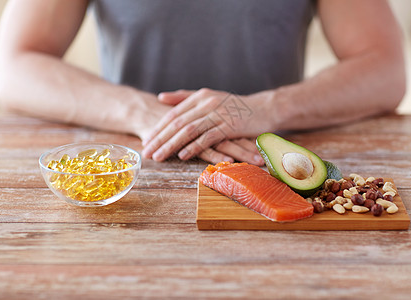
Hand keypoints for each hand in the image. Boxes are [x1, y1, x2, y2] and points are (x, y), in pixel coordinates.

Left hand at [142, 88, 273, 161]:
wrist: (264, 108)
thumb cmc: (234, 106)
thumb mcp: (208, 97)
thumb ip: (184, 97)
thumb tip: (160, 97)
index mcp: (199, 97)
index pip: (172, 114)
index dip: (158, 129)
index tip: (145, 141)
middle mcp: (206, 103)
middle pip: (177, 123)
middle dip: (159, 139)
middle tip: (146, 152)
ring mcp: (217, 114)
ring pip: (188, 131)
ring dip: (172, 145)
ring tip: (159, 156)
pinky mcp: (229, 125)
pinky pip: (207, 138)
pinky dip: (194, 147)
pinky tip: (183, 156)